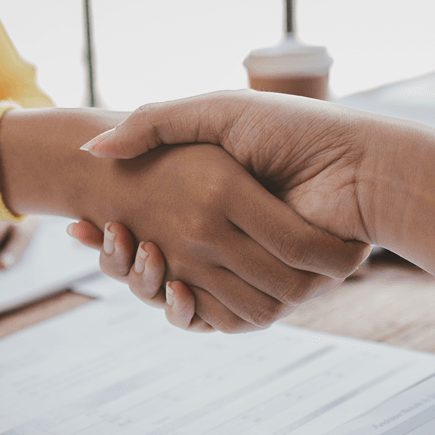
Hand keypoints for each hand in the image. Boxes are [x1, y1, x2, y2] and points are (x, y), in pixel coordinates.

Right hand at [0, 108, 368, 331]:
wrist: (357, 164)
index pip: (147, 234)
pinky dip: (184, 310)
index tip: (78, 223)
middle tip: (96, 239)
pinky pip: (215, 319)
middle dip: (120, 260)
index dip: (112, 234)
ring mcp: (246, 272)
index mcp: (212, 208)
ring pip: (177, 297)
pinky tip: (165, 286)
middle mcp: (225, 245)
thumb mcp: (214, 115)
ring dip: (144, 285)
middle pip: (155, 270)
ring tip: (127, 255)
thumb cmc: (290, 131)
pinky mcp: (270, 298)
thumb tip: (94, 149)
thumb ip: (156, 123)